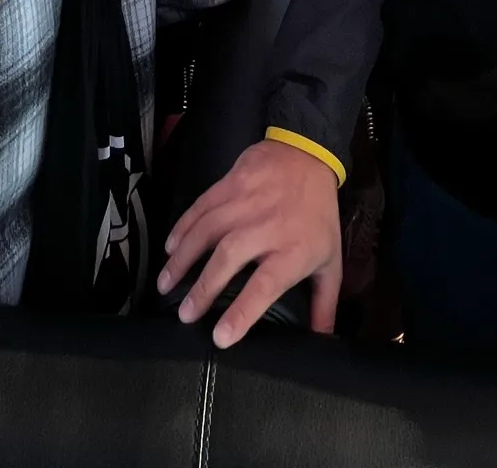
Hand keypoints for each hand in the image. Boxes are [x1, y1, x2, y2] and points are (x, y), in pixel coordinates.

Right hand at [158, 137, 341, 347]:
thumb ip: (324, 303)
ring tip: (166, 283)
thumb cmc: (319, 215)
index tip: (220, 337)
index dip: (242, 312)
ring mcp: (247, 200)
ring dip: (183, 258)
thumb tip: (321, 340)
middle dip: (203, 288)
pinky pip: (201, 206)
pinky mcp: (232, 181)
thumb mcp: (331, 260)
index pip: (265, 285)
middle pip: (229, 258)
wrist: (310, 155)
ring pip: (208, 230)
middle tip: (184, 314)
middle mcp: (268, 226)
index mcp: (295, 250)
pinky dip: (183, 227)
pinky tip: (170, 246)